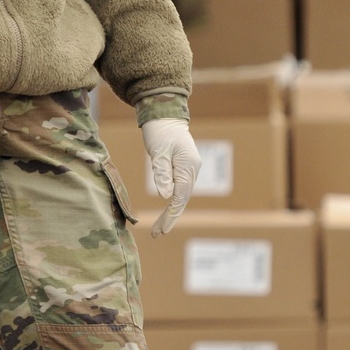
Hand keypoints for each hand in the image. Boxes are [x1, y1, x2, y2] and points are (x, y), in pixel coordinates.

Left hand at [143, 119, 201, 235]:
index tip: (161, 230)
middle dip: (170, 218)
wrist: (164, 116)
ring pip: (181, 196)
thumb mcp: (157, 151)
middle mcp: (192, 170)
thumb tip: (165, 197)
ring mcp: (189, 169)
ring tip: (158, 228)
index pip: (180, 197)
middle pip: (182, 199)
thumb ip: (161, 173)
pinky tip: (164, 212)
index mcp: (188, 166)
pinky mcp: (183, 168)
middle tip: (157, 234)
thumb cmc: (159, 131)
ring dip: (171, 212)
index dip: (171, 215)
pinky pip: (179, 189)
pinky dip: (172, 202)